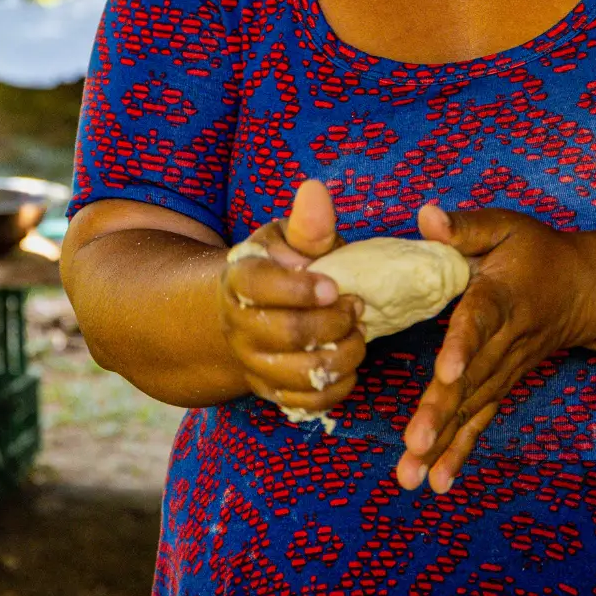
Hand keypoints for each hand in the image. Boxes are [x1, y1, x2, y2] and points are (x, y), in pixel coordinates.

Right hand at [219, 179, 369, 416]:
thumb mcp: (290, 240)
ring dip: (343, 354)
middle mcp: (238, 326)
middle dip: (334, 322)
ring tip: (357, 333)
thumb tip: (314, 192)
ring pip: (302, 373)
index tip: (334, 285)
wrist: (256, 312)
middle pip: (289, 334)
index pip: (259, 287)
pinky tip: (348, 362)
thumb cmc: (284, 268)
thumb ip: (306, 225)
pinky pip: (308, 402)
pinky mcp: (271, 391)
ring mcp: (253, 363)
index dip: (300, 289)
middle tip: (357, 306)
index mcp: (239, 280)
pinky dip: (338, 386)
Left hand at [396, 203, 595, 493]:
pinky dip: (460, 451)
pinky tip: (437, 479)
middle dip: (442, 414)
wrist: (585, 289)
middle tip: (414, 446)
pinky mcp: (503, 385)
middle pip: (472, 379)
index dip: (464, 347)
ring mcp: (506, 369)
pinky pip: (481, 421)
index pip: (480, 322)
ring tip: (413, 475)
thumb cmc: (536, 251)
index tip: (447, 374)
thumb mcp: (506, 226)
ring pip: (473, 408)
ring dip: (443, 444)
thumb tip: (426, 216)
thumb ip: (465, 226)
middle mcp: (505, 340)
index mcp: (501, 296)